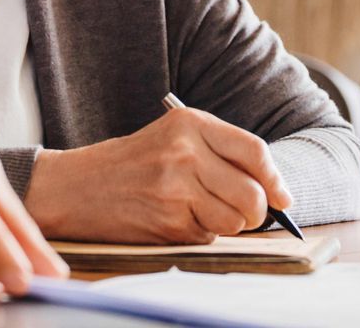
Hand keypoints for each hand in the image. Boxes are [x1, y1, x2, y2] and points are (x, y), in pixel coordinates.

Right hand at [24, 105, 291, 243]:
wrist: (77, 186)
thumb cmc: (131, 162)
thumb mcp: (174, 137)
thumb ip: (220, 152)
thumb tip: (273, 190)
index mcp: (190, 124)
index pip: (254, 151)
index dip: (275, 179)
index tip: (282, 197)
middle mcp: (185, 153)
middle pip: (252, 193)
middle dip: (256, 212)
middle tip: (246, 213)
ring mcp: (176, 188)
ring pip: (234, 220)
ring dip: (229, 225)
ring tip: (204, 213)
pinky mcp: (167, 221)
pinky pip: (207, 235)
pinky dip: (202, 234)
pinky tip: (178, 219)